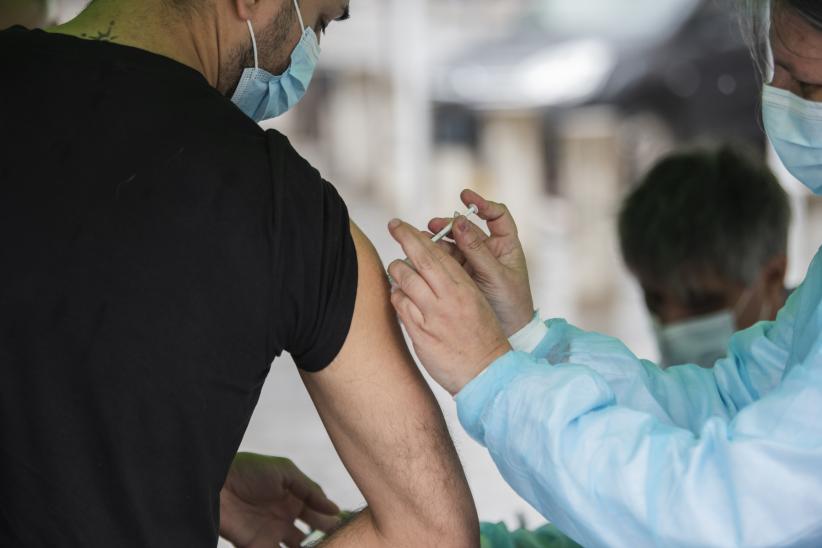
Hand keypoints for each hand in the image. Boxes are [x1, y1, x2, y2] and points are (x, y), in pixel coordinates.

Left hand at [220, 453, 340, 547]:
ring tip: (331, 546)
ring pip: (300, 547)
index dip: (333, 519)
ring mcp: (274, 533)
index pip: (320, 511)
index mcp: (294, 496)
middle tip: (343, 541)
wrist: (217, 484)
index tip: (349, 525)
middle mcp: (287, 516)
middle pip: (313, 532)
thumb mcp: (286, 472)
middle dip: (328, 537)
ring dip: (313, 547)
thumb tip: (335, 509)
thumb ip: (311, 491)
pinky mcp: (260, 546)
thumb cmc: (250, 471)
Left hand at [387, 219, 511, 394]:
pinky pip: (400, 306)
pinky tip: (398, 295)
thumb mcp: (476, 303)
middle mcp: (448, 298)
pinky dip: (396, 296)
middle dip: (404, 238)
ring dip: (397, 271)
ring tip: (396, 269)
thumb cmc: (483, 337)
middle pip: (420, 259)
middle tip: (393, 226)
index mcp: (465, 288)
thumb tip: (430, 265)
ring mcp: (433, 316)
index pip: (437, 253)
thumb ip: (454, 283)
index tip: (402, 225)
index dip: (417, 236)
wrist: (487, 372)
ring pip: (405, 281)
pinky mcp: (420, 334)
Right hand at [429, 190, 533, 337]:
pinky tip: (421, 254)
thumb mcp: (496, 276)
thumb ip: (477, 250)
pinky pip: (444, 260)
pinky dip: (433, 255)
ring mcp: (473, 262)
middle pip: (467, 227)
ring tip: (422, 238)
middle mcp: (488, 250)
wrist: (506, 334)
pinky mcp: (459, 274)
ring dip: (438, 238)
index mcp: (506, 246)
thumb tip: (459, 222)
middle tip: (433, 225)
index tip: (465, 197)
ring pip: (452, 242)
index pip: (496, 216)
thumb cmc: (511, 304)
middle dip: (450, 224)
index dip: (482, 204)